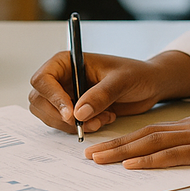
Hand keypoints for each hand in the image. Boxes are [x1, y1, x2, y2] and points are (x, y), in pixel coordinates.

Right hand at [29, 50, 189, 134]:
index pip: (43, 79)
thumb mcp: (121, 81)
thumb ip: (101, 95)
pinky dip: (80, 129)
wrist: (150, 86)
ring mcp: (66, 95)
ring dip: (72, 125)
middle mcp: (62, 78)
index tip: (70, 114)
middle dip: (61, 117)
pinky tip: (103, 120)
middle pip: (40, 101)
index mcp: (68, 61)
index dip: (52, 98)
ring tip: (102, 119)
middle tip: (85, 124)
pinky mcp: (74, 110)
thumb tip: (79, 113)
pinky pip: (64, 125)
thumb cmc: (137, 74)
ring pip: (50, 116)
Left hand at [84, 105, 189, 168]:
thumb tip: (181, 153)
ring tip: (99, 159)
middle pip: (143, 136)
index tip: (104, 146)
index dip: (125, 138)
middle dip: (114, 145)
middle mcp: (188, 128)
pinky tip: (133, 165)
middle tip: (88, 154)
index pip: (150, 131)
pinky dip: (150, 160)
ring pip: (151, 144)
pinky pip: (173, 155)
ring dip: (122, 152)